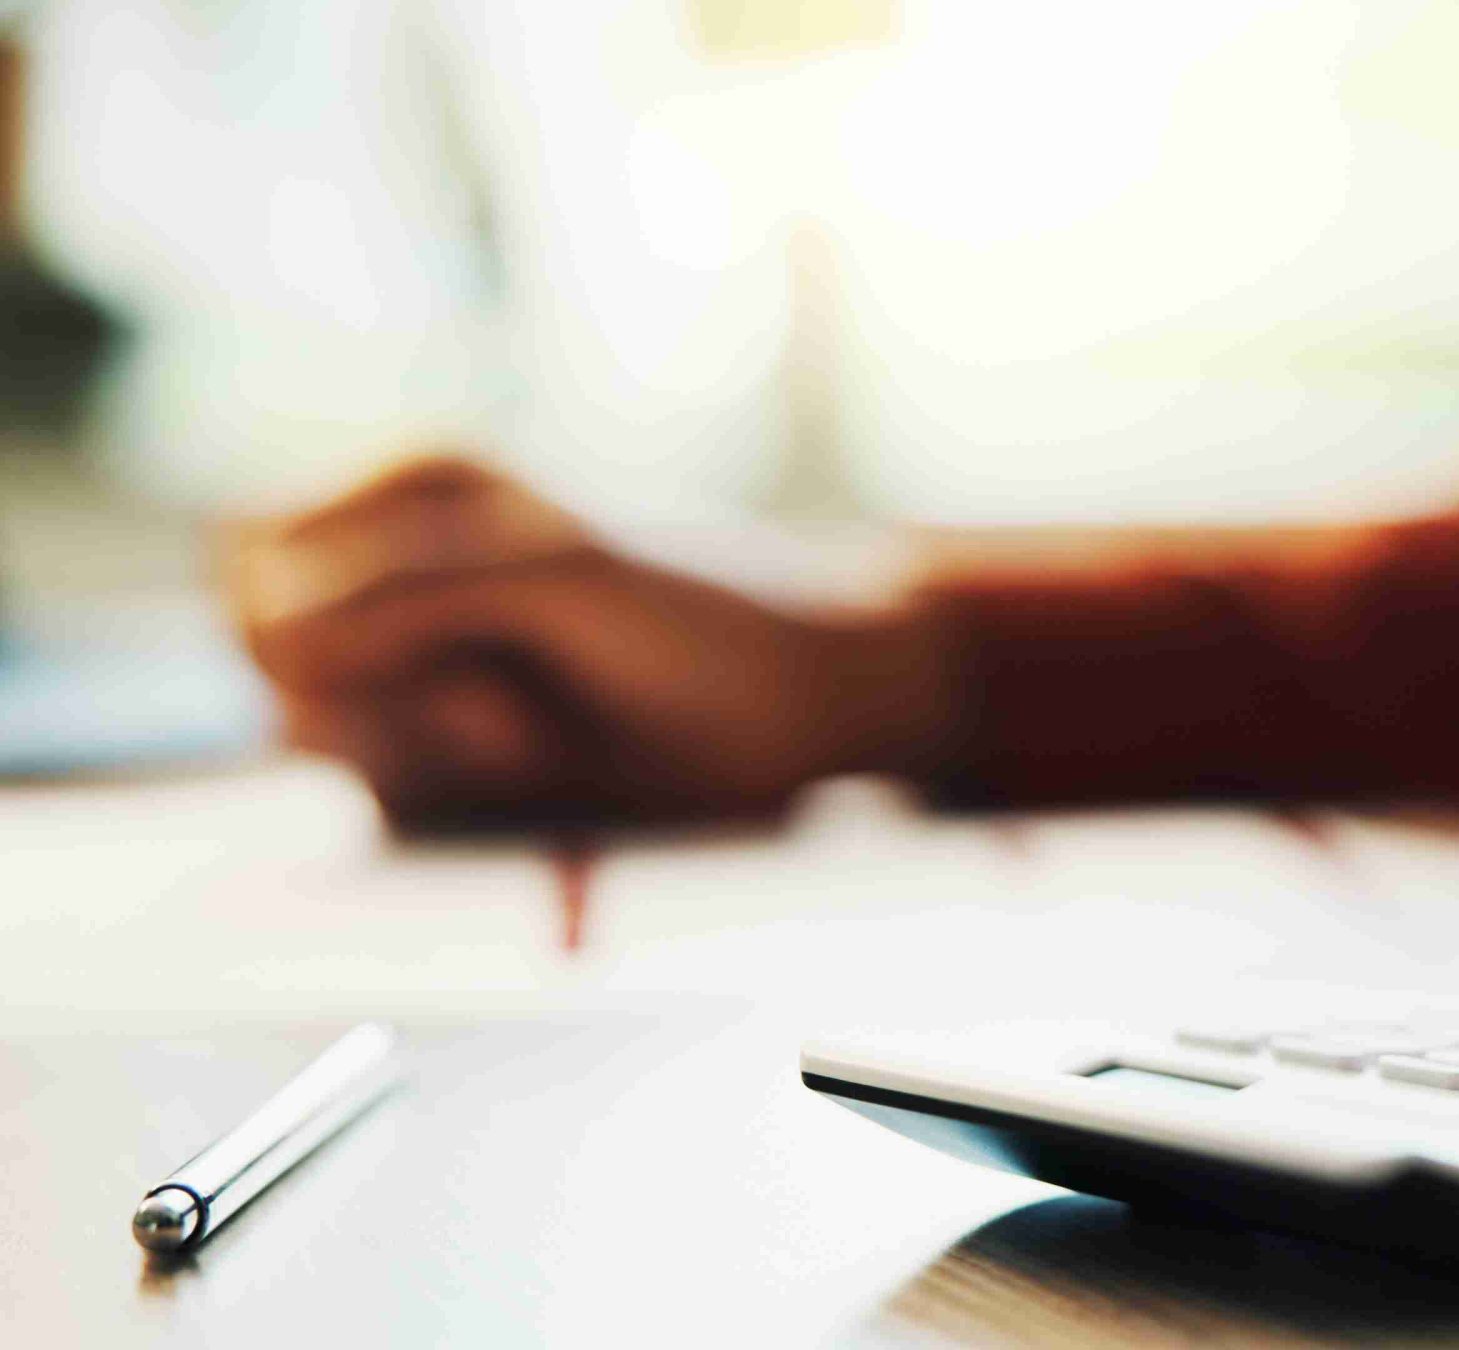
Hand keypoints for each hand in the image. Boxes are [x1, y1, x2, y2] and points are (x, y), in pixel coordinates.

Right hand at [226, 457, 948, 828]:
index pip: (247, 566)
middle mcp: (396, 568)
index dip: (301, 626)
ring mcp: (421, 663)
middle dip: (371, 698)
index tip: (421, 644)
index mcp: (408, 487)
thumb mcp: (552, 578)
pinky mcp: (451, 746)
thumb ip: (404, 591)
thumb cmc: (705, 613)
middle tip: (504, 698)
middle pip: (269, 663)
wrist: (817, 696)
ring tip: (531, 726)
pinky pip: (379, 788)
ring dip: (416, 750)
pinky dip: (443, 785)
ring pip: (317, 736)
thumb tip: (271, 635)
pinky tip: (535, 757)